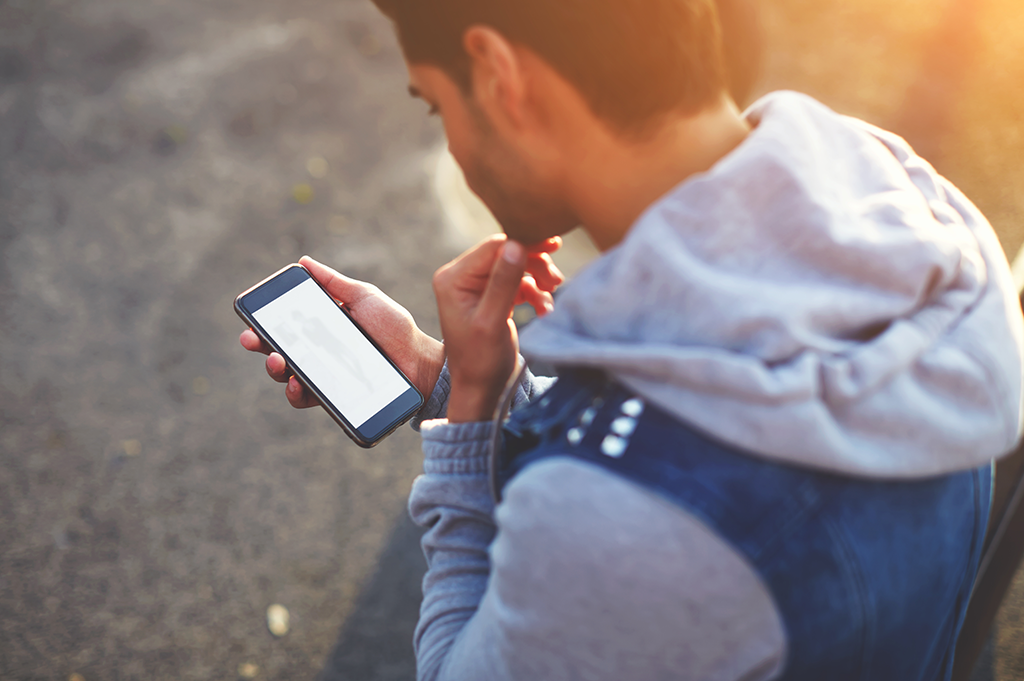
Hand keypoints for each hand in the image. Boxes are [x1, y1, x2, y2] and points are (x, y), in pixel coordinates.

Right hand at [239, 255, 445, 408]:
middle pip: (279, 350)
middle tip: (253, 341)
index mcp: (322, 328)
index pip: (286, 326)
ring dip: (275, 370)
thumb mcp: (364, 298)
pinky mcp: (334, 397)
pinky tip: (297, 384)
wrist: (419, 360)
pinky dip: (296, 393)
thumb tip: (303, 262)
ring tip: (279, 362)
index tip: (251, 320)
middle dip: (260, 346)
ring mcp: (325, 376)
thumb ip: (335, 283)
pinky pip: (307, 399)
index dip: (264, 324)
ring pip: (287, 376)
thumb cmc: (394, 327)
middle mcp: (319, 353)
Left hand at [433, 235, 563, 422]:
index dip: (524, 243)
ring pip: (515, 266)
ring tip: (552, 293)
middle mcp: (461, 277)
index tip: (553, 245)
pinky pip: (518, 282)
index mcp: (453, 278)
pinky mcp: (491, 296)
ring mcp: (476, 286)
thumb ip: (503, 283)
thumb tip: (516, 245)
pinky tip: (543, 307)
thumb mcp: (492, 322)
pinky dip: (534, 292)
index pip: (493, 247)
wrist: (481, 389)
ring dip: (537, 277)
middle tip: (556, 279)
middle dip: (534, 263)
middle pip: (505, 253)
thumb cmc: (481, 361)